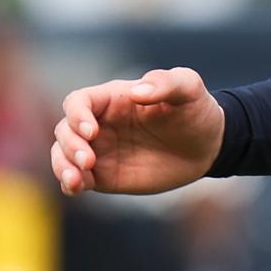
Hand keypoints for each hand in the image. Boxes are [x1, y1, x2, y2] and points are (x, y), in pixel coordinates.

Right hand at [51, 68, 225, 196]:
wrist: (208, 146)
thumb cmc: (197, 111)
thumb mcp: (189, 89)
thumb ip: (167, 83)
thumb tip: (137, 91)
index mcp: (114, 98)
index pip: (78, 101)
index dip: (77, 115)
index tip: (92, 131)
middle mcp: (100, 123)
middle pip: (64, 130)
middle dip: (70, 145)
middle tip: (90, 161)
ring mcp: (99, 149)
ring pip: (62, 155)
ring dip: (62, 166)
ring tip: (76, 180)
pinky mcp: (103, 175)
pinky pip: (75, 178)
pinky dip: (69, 183)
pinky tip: (76, 188)